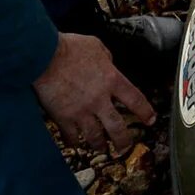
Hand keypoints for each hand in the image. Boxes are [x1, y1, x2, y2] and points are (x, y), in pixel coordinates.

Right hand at [33, 33, 152, 155]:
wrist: (44, 56)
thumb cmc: (68, 47)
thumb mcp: (95, 46)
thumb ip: (106, 58)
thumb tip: (109, 63)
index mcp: (111, 80)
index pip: (135, 100)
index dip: (145, 112)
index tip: (150, 120)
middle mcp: (99, 99)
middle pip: (117, 127)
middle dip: (124, 141)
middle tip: (125, 147)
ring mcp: (82, 111)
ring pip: (95, 137)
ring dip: (99, 145)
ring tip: (101, 149)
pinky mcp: (64, 118)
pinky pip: (71, 137)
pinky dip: (74, 142)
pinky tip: (75, 143)